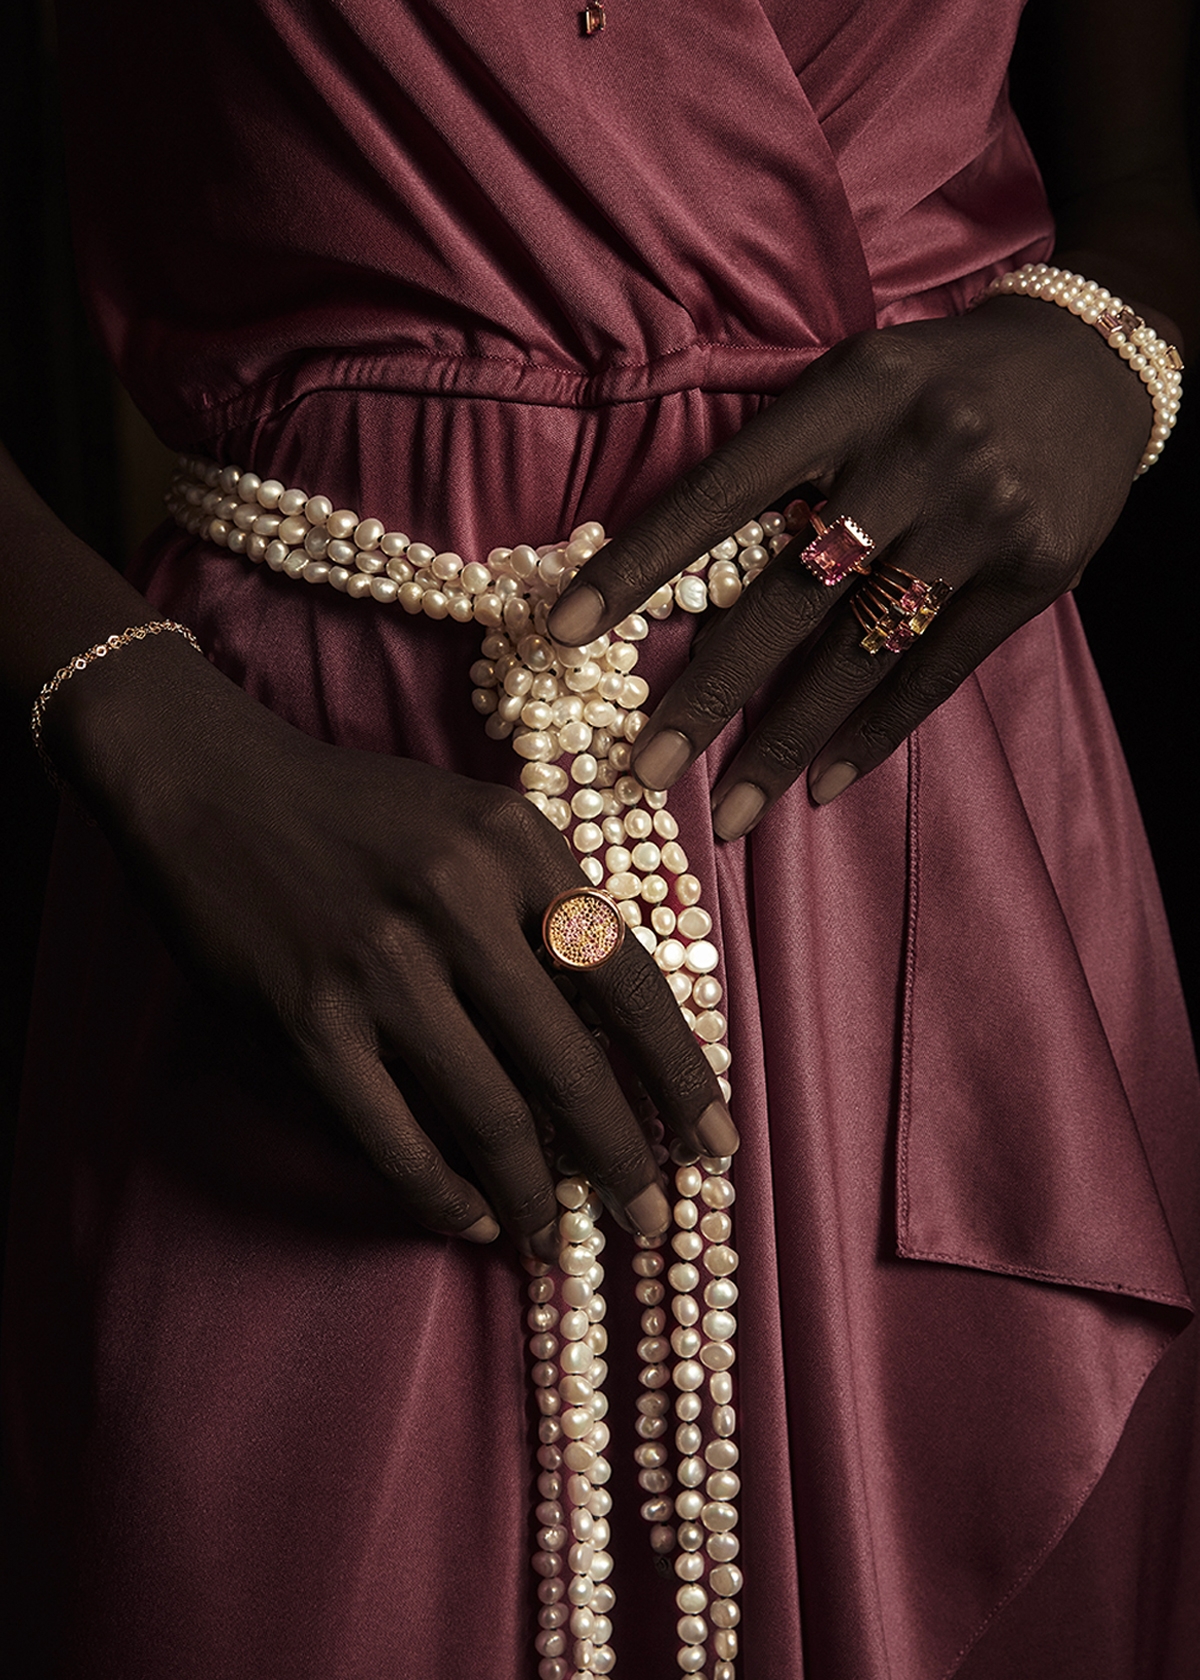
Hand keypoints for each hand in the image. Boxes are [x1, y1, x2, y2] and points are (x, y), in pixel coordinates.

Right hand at [50, 638, 736, 1258]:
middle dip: (623, 1159)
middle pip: (568, 1064)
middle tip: (651, 1220)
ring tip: (556, 1236)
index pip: (628, 981)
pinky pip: (393, 1138)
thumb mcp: (480, 819)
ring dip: (534, 1195)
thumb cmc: (363, 811)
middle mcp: (455, 902)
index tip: (718, 1142)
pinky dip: (441, 1194)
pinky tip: (472, 1218)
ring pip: (487, 1114)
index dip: (681, 1076)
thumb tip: (621, 1031)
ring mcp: (378, 967)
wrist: (214, 787)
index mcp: (515, 846)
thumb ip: (553, 902)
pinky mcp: (306, 1021)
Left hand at [547, 295, 1152, 832]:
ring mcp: (980, 519)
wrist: (1093, 360)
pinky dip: (874, 736)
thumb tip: (677, 576)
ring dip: (785, 744)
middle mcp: (914, 456)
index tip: (566, 633)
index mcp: (849, 396)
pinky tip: (823, 787)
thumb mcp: (852, 383)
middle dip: (708, 693)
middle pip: (788, 597)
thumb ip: (779, 463)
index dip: (639, 567)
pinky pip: (936, 673)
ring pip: (859, 654)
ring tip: (729, 812)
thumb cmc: (937, 379)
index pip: (720, 494)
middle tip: (644, 768)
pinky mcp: (1032, 575)